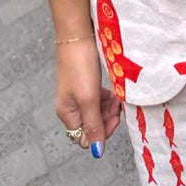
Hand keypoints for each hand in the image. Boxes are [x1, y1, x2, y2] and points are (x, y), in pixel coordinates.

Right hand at [55, 38, 122, 156]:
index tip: (115, 116)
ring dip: (109, 108)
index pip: (86, 139)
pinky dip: (107, 97)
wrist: (78, 34)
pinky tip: (113, 90)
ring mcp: (77, 95)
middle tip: (118, 104)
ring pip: (96, 112)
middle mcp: (70, 107)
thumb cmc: (80, 65)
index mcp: (68, 114)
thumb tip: (97, 152)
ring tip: (117, 96)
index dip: (103, 132)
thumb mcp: (89, 97)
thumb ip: (93, 125)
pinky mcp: (84, 83)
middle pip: (92, 126)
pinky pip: (97, 99)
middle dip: (107, 119)